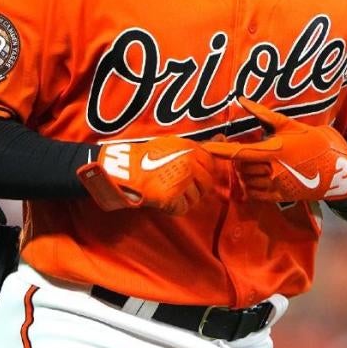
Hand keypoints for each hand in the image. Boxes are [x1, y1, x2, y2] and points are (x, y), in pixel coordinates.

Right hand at [77, 136, 214, 214]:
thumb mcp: (174, 144)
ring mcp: (182, 181)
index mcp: (191, 149)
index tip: (190, 173)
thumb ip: (199, 145)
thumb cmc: (147, 156)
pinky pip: (183, 208)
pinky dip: (174, 207)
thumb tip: (223, 138)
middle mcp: (189, 164)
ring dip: (183, 197)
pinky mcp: (172, 198)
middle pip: (207, 184)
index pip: (211, 165)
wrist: (123, 169)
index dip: (201, 172)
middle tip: (178, 184)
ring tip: (166, 189)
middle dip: (195, 187)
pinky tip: (163, 198)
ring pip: (195, 198)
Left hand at [206, 97, 346, 202]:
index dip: (219, 150)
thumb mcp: (293, 125)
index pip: (238, 152)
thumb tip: (242, 100)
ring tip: (256, 161)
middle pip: (241, 166)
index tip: (203, 147)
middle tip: (248, 147)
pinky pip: (255, 193)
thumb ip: (264, 115)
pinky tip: (259, 175)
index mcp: (275, 150)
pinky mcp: (280, 197)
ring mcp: (276, 186)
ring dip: (245, 170)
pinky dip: (251, 184)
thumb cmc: (317, 143)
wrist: (340, 171)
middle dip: (238, 157)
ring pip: (246, 179)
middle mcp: (272, 170)